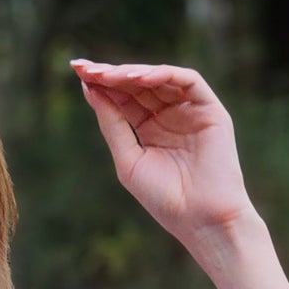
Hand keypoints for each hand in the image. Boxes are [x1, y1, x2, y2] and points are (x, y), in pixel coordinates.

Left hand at [70, 57, 255, 242]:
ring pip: (160, 77)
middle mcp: (170, 115)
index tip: (77, 71)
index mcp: (150, 128)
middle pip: (138, 84)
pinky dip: (163, 74)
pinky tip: (138, 78)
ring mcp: (191, 111)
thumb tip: (89, 88)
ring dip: (133, 72)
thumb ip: (112, 123)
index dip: (101, 83)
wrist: (200, 220)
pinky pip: (188, 81)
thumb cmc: (164, 198)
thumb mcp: (128, 159)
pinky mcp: (211, 110)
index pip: (123, 97)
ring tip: (108, 75)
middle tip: (86, 68)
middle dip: (111, 73)